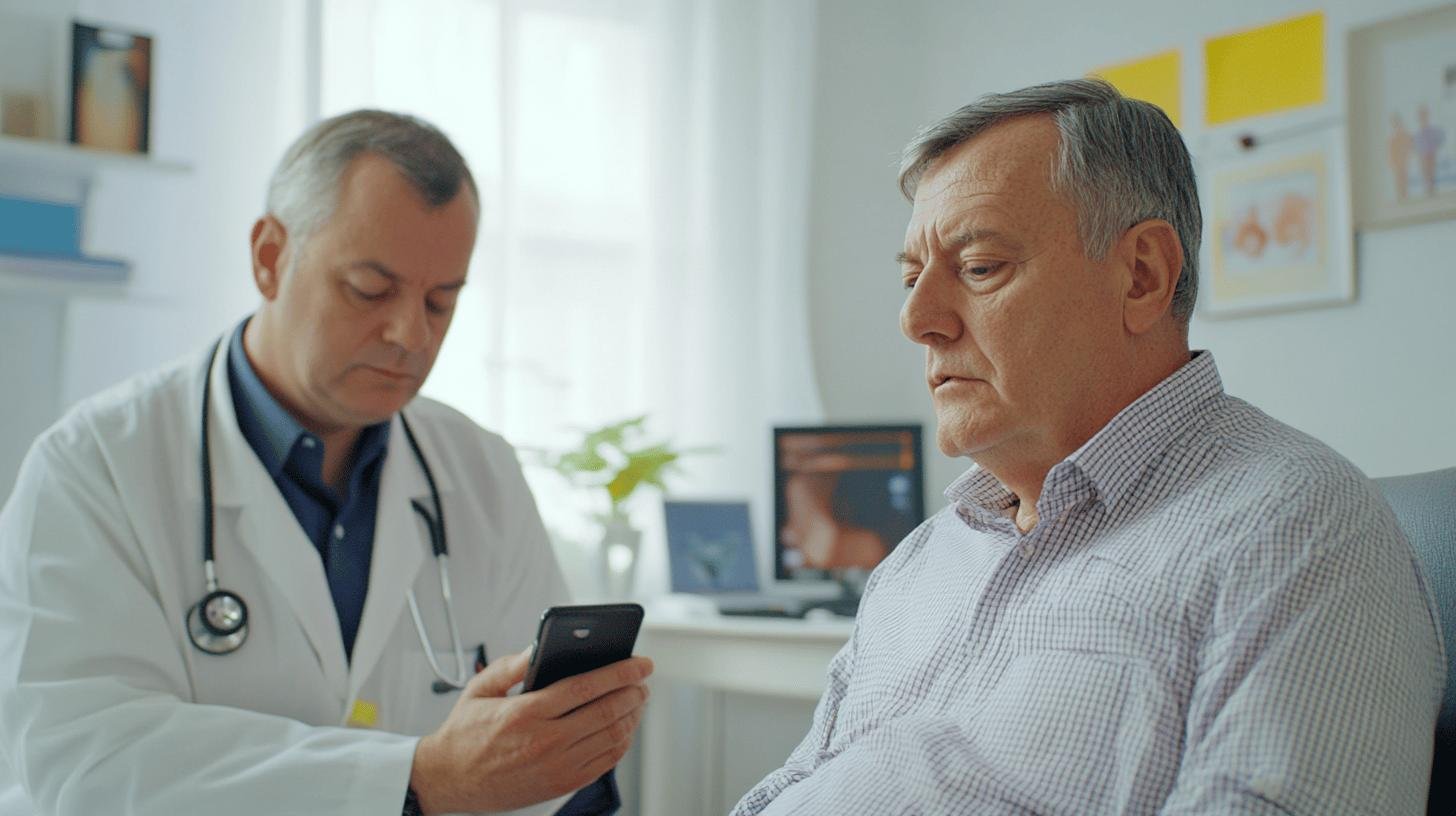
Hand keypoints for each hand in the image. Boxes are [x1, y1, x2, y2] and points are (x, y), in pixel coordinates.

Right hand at [409, 650, 652, 814]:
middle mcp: (545, 742)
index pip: (586, 687)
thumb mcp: (481, 689)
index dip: (620, 672)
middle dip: (634, 692)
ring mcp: (556, 767)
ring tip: (637, 700)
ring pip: (612, 738)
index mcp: (526, 713)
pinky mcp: (561, 785)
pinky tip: (623, 727)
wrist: (449, 780)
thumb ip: (513, 664)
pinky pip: (604, 762)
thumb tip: (541, 645)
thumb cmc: (465, 733)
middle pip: (607, 712)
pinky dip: (621, 742)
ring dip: (632, 716)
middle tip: (643, 679)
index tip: (640, 663)